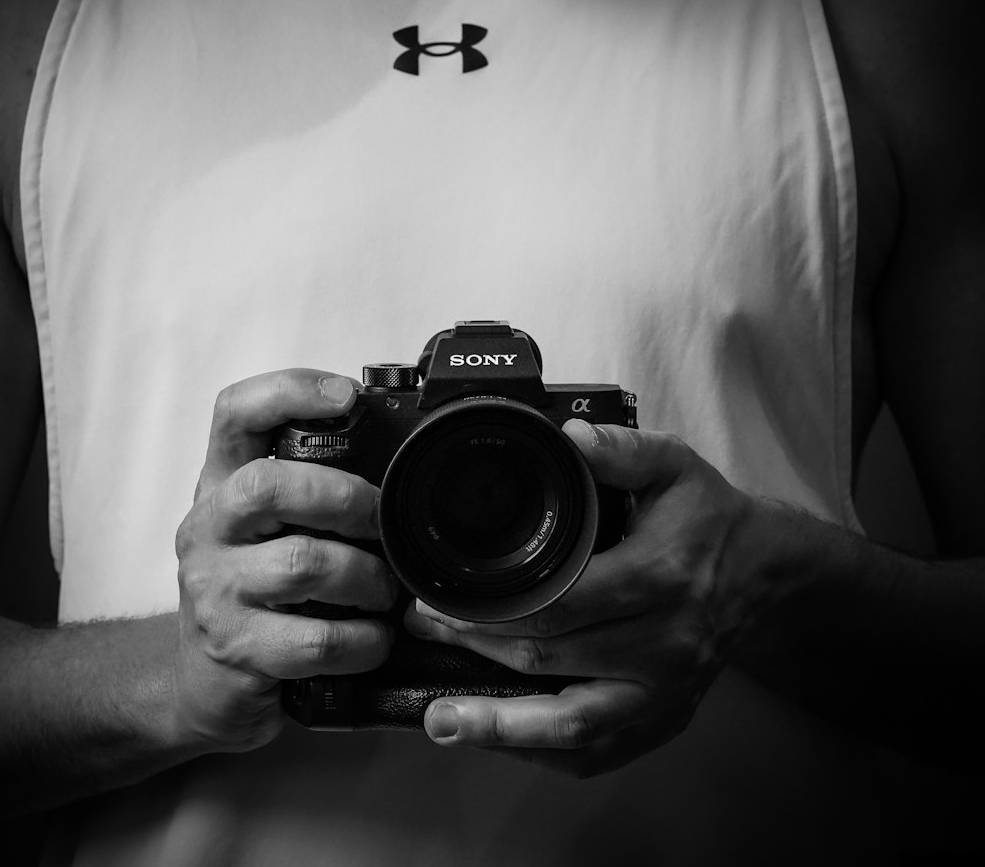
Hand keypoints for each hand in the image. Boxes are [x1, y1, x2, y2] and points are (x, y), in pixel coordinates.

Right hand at [171, 369, 396, 752]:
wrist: (205, 687)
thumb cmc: (258, 591)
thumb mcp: (270, 527)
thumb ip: (312, 488)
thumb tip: (400, 457)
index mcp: (222, 484)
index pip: (235, 413)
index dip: (289, 390)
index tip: (348, 395)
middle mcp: (208, 528)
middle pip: (269, 486)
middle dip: (346, 499)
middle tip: (382, 522)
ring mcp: (214, 590)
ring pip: (302, 564)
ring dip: (366, 577)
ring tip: (386, 590)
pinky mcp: (236, 649)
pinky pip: (316, 639)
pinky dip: (362, 638)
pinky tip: (373, 638)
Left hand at [405, 420, 758, 776]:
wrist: (764, 572)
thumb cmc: (708, 517)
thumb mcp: (673, 464)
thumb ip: (622, 449)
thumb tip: (569, 437)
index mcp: (658, 578)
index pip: (557, 603)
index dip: (489, 607)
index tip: (440, 597)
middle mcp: (663, 645)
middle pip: (551, 660)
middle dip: (475, 647)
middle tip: (423, 628)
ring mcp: (664, 692)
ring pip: (573, 725)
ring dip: (501, 726)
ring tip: (442, 719)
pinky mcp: (662, 719)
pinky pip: (597, 752)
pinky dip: (542, 751)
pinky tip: (498, 740)